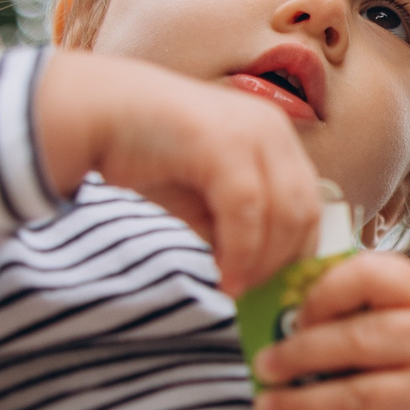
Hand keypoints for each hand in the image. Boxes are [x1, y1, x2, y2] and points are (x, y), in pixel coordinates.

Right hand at [33, 48, 320, 295]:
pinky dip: (241, 252)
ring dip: (263, 264)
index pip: (310, 205)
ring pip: (284, 215)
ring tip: (235, 288)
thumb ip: (234, 227)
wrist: (99, 114)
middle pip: (305, 213)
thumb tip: (255, 274)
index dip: (297, 253)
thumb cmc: (147, 154)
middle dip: (283, 265)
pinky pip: (248, 211)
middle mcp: (274, 130)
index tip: (274, 290)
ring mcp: (253, 132)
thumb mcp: (203, 199)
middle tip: (253, 295)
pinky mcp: (224, 143)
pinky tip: (224, 278)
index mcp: (276, 138)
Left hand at [251, 252, 409, 409]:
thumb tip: (287, 312)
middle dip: (296, 356)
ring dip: (299, 406)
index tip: (296, 314)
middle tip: (262, 366)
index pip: (370, 276)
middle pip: (353, 343)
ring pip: (353, 401)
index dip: (322, 293)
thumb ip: (370, 300)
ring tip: (268, 407)